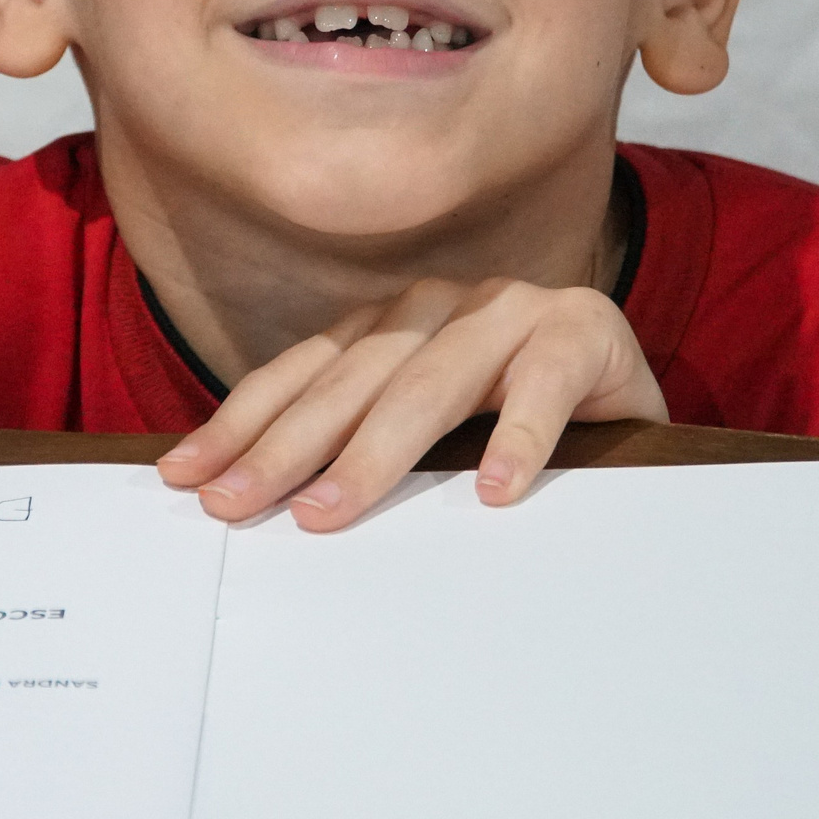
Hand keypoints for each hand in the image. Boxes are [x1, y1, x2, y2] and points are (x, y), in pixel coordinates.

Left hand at [155, 278, 665, 530]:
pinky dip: (518, 438)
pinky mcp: (584, 331)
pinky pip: (544, 386)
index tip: (187, 477)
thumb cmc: (512, 421)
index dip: (242, 424)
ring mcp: (512, 310)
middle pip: (350, 383)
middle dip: (284, 449)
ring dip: (376, 453)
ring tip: (330, 512)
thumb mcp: (428, 432)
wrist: (630, 392)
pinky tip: (493, 493)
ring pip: (430, 384)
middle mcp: (440, 306)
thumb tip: (263, 506)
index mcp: (390, 324)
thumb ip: (360, 444)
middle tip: (236, 505)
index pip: (303, 375)